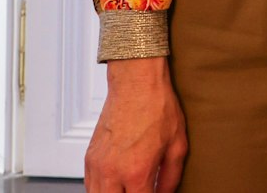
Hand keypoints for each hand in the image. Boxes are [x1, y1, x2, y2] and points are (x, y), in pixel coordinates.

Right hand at [85, 57, 187, 191]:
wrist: (136, 84)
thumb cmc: (157, 108)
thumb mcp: (177, 145)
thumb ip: (171, 177)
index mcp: (137, 171)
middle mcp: (112, 171)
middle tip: (141, 191)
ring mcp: (97, 165)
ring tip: (129, 189)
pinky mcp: (89, 158)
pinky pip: (90, 185)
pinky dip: (101, 190)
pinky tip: (115, 187)